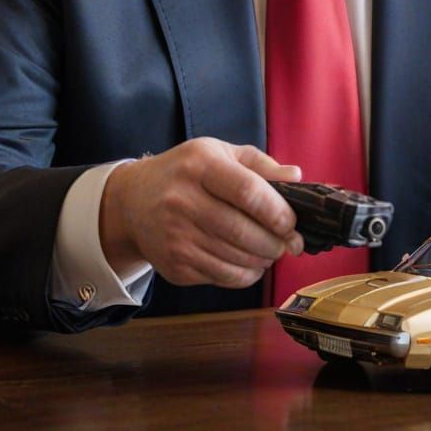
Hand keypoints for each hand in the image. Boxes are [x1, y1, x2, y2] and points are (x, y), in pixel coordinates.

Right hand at [99, 138, 304, 287]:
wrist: (133, 202)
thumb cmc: (186, 172)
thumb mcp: (219, 153)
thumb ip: (260, 164)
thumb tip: (297, 177)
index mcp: (200, 164)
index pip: (246, 191)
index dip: (276, 211)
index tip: (292, 222)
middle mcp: (183, 200)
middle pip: (242, 230)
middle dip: (275, 242)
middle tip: (291, 243)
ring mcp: (176, 236)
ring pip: (234, 258)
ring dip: (263, 260)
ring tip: (272, 251)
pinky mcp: (174, 265)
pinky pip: (221, 277)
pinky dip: (245, 275)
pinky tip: (251, 264)